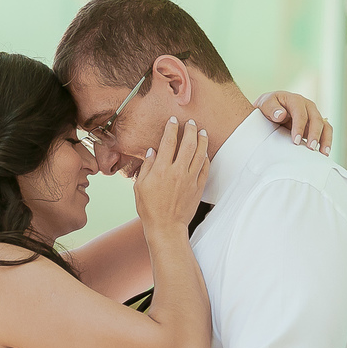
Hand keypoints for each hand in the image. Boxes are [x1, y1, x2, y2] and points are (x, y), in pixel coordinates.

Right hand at [133, 116, 209, 234]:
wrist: (166, 227)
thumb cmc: (149, 208)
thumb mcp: (140, 186)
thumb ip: (147, 166)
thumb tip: (153, 151)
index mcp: (161, 169)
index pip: (168, 141)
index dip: (171, 128)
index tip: (173, 120)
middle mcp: (178, 171)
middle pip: (188, 143)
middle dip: (190, 129)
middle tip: (190, 122)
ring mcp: (190, 179)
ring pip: (200, 153)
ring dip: (202, 140)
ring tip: (202, 131)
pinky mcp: (198, 187)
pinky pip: (205, 168)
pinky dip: (206, 157)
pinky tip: (205, 152)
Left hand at [255, 91, 332, 154]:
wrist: (269, 111)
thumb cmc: (267, 107)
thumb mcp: (265, 104)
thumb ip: (271, 108)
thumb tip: (281, 115)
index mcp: (295, 100)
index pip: (300, 113)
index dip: (299, 127)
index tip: (295, 140)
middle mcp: (307, 106)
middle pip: (315, 119)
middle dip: (314, 134)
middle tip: (311, 147)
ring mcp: (313, 115)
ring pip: (324, 125)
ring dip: (325, 139)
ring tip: (323, 153)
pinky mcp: (316, 125)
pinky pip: (326, 131)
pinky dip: (326, 141)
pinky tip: (324, 153)